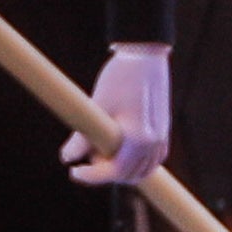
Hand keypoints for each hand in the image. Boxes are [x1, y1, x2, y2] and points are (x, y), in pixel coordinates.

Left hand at [70, 43, 171, 188]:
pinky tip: (119, 150)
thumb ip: (82, 137)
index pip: (114, 172)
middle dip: (106, 172)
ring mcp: (162, 137)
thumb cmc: (119, 77)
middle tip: (87, 156)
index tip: (73, 171)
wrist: (144, 54)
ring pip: (143, 170)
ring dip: (122, 170)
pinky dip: (137, 162)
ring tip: (101, 150)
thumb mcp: (97, 107)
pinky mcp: (164, 130)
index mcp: (139, 139)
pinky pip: (153, 159)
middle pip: (129, 175)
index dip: (91, 176)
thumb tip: (67, 158)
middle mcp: (154, 143)